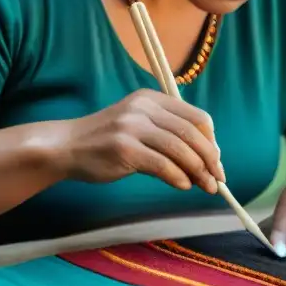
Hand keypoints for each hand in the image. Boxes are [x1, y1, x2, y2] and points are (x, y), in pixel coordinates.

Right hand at [62, 89, 223, 192]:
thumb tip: (205, 161)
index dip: (212, 140)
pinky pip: (162, 165)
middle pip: (192, 133)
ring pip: (180, 150)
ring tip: (205, 186)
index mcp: (152, 99)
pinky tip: (183, 185)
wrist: (67, 146)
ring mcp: (133, 127)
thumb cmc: (107, 140)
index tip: (216, 160)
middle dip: (211, 159)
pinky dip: (178, 177)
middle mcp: (144, 108)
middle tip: (218, 179)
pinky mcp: (124, 148)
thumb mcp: (138, 126)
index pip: (197, 117)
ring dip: (198, 171)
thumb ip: (168, 135)